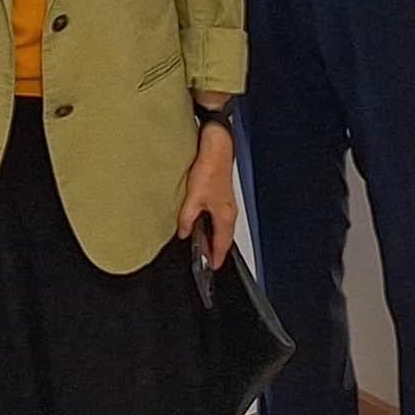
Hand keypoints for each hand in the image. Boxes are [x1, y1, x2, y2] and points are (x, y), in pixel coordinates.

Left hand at [178, 124, 238, 268]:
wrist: (217, 147)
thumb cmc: (210, 168)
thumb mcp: (193, 197)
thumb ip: (188, 218)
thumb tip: (184, 232)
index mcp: (225, 215)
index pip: (223, 244)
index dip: (217, 257)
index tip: (213, 267)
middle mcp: (230, 211)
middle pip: (224, 237)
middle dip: (216, 249)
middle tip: (207, 259)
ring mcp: (227, 202)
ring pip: (222, 226)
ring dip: (214, 236)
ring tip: (204, 244)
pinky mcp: (223, 194)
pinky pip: (220, 216)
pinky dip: (214, 224)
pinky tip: (203, 221)